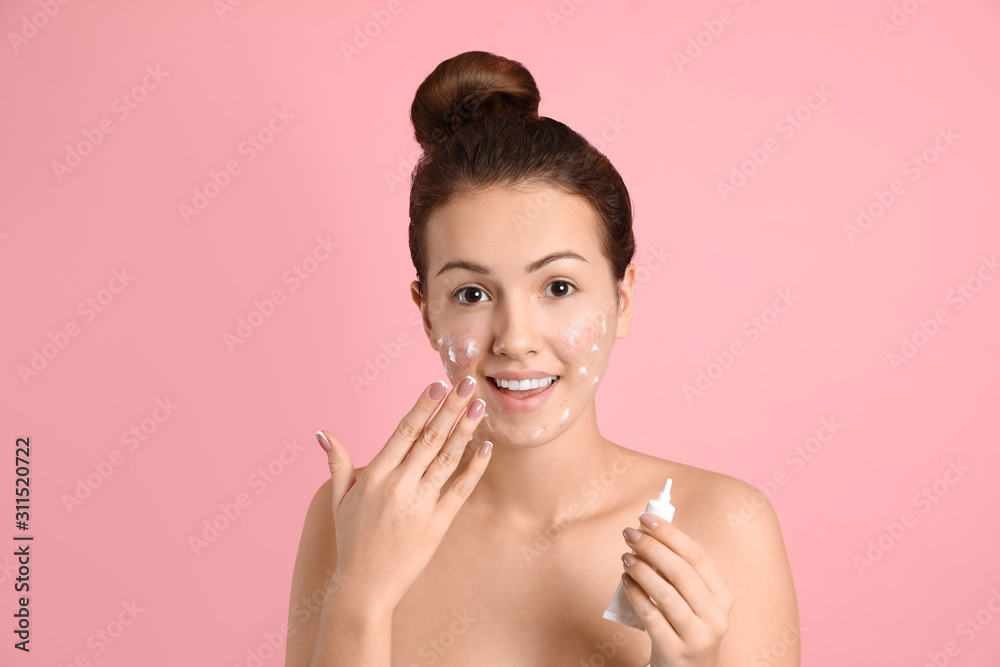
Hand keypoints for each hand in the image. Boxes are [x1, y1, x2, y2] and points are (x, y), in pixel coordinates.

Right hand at [317, 375, 491, 610]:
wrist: (365, 587)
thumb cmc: (352, 541)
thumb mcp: (339, 500)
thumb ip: (338, 463)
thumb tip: (323, 432)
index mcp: (376, 475)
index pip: (404, 431)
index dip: (423, 406)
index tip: (438, 384)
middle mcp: (399, 485)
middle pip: (430, 438)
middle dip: (451, 408)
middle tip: (468, 383)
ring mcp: (420, 504)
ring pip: (447, 459)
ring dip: (466, 430)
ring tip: (480, 407)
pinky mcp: (438, 523)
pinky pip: (460, 490)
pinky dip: (474, 468)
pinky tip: (486, 448)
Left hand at [620, 513, 733, 666]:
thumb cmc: (686, 625)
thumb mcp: (693, 600)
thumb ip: (678, 572)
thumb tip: (648, 535)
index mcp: (723, 596)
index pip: (697, 556)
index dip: (670, 534)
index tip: (646, 519)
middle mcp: (715, 616)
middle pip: (681, 572)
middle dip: (652, 548)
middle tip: (630, 534)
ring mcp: (697, 635)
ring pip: (665, 594)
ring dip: (641, 570)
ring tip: (625, 557)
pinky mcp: (675, 650)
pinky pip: (651, 616)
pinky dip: (635, 595)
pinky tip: (625, 581)